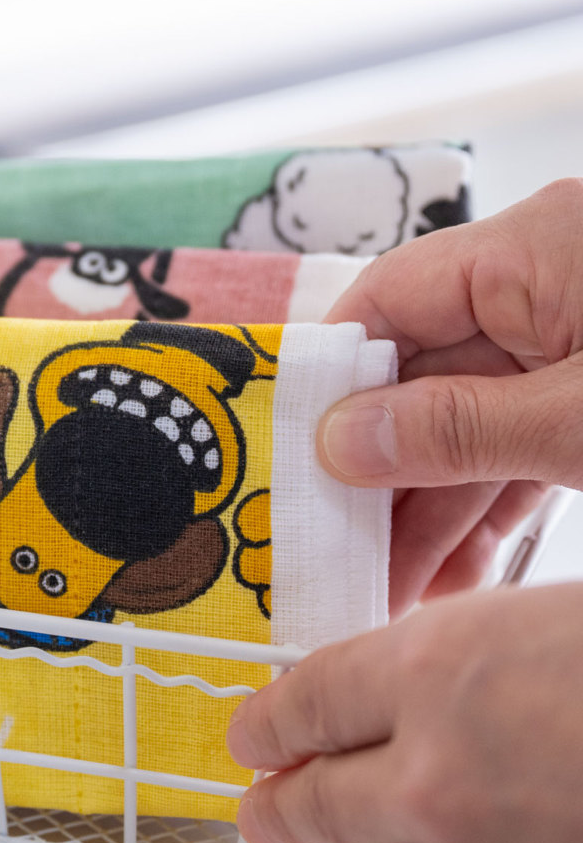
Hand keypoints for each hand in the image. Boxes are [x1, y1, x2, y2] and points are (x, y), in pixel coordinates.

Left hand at [228, 583, 582, 842]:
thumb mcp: (568, 608)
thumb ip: (477, 634)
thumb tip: (422, 660)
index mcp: (444, 667)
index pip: (310, 696)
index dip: (271, 714)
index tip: (250, 728)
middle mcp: (443, 776)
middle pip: (319, 797)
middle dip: (279, 800)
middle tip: (258, 806)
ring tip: (348, 833)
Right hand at [319, 179, 582, 611]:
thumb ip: (460, 425)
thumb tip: (341, 440)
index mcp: (534, 250)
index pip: (387, 300)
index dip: (330, 378)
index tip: (289, 460)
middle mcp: (543, 285)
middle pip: (420, 375)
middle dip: (377, 471)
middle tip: (334, 556)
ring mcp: (575, 344)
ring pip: (468, 424)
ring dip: (428, 508)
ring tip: (387, 592)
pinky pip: (523, 450)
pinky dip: (489, 511)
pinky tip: (454, 579)